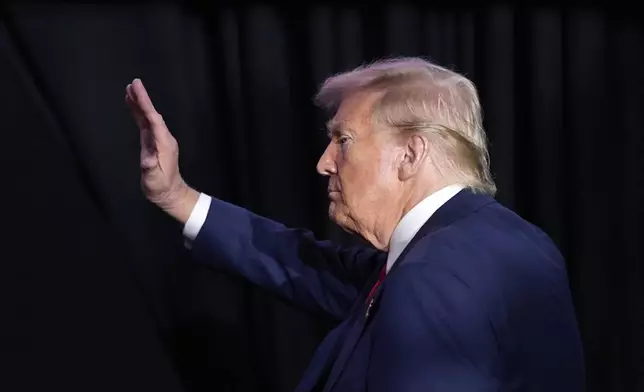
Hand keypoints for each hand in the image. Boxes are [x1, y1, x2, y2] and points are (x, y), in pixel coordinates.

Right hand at [125, 79, 197, 221]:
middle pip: (151, 114)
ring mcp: (158, 139)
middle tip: (133, 83)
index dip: (145, 104)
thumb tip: (146, 161)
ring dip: (140, 103)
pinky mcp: (153, 142)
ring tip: (130, 90)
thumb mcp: (154, 180)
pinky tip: (133, 105)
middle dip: (143, 99)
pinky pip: (145, 123)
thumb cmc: (161, 186)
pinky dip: (138, 113)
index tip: (137, 90)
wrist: (168, 192)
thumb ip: (150, 169)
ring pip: (148, 117)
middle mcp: (163, 138)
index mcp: (164, 143)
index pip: (154, 119)